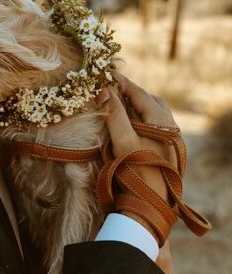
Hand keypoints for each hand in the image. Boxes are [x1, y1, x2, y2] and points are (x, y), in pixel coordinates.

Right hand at [98, 75, 178, 206]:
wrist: (152, 202)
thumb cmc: (137, 172)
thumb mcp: (123, 141)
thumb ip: (114, 114)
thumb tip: (104, 91)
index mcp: (161, 119)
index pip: (137, 92)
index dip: (120, 81)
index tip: (105, 71)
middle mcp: (169, 124)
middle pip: (146, 99)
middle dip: (127, 91)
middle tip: (108, 86)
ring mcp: (169, 135)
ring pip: (150, 110)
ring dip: (133, 104)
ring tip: (116, 102)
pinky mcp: (165, 146)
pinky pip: (151, 122)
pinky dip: (138, 116)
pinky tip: (127, 122)